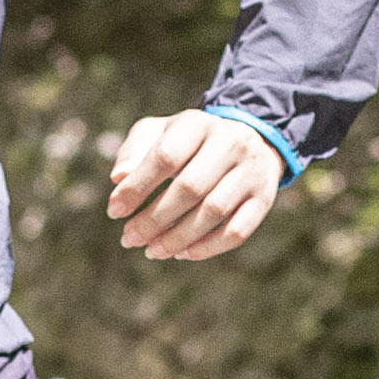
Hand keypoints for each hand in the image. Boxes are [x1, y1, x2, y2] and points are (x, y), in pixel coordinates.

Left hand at [103, 110, 284, 261]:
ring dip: (177, 238)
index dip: (137, 187)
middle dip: (154, 219)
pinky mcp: (263, 199)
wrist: (248, 139)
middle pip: (190, 188)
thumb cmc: (189, 142)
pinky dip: (207, 248)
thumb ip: (135, 152)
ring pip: (213, 212)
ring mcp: (251, 172)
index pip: (166, 157)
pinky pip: (237, 231)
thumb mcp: (160, 134)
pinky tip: (181, 254)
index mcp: (198, 124)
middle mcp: (230, 144)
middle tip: (129, 238)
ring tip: (151, 251)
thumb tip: (118, 179)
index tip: (114, 211)